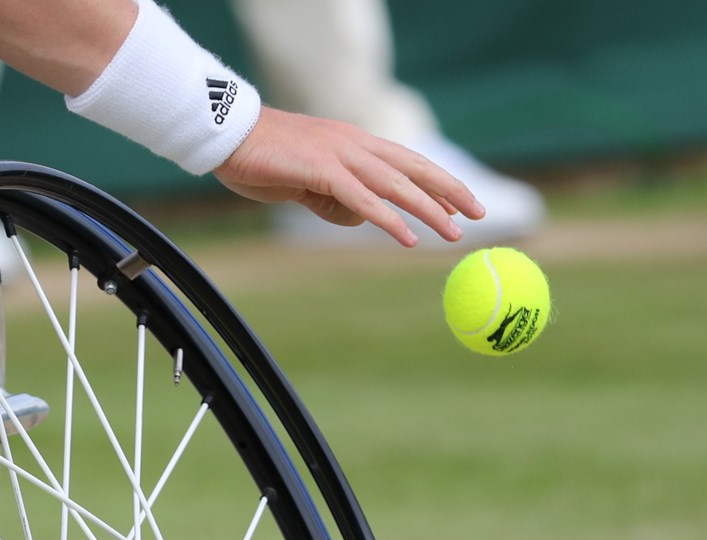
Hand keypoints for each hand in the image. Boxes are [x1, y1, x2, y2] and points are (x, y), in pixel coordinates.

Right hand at [214, 108, 486, 246]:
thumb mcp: (307, 182)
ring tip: (453, 233)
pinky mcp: (322, 170)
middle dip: (450, 191)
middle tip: (479, 214)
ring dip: (429, 210)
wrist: (227, 136)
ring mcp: (340, 155)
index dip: (437, 181)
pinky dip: (388, 219)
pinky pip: (364, 199)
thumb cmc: (262, 158)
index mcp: (353, 143)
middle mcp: (354, 144)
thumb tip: (360, 217)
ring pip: (397, 185)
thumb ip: (335, 197)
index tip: (463, 202)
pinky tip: (408, 237)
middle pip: (414, 168)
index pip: (406, 162)